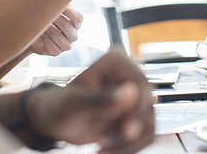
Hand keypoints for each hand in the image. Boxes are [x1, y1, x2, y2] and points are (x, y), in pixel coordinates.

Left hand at [26, 49, 153, 153]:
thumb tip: (131, 92)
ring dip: (128, 143)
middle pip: (148, 105)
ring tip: (101, 147)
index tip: (128, 131)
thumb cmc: (61, 107)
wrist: (57, 122)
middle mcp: (129, 75)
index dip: (138, 109)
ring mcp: (136, 96)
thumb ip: (102, 99)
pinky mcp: (137, 114)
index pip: (140, 83)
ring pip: (149, 123)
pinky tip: (106, 149)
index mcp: (116, 62)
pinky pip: (146, 134)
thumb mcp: (76, 104)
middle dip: (130, 131)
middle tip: (104, 144)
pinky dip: (129, 148)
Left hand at [29, 6, 82, 55]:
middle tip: (45, 13)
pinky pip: (51, 45)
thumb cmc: (45, 19)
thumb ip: (58, 4)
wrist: (32, 35)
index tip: (60, 6)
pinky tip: (40, 33)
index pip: (78, 18)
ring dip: (47, 28)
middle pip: (67, 26)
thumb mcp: (53, 10)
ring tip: (41, 23)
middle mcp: (73, 36)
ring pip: (58, 36)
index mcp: (75, 24)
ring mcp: (66, 45)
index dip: (69, 12)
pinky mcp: (56, 52)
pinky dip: (44, 37)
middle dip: (55, 19)